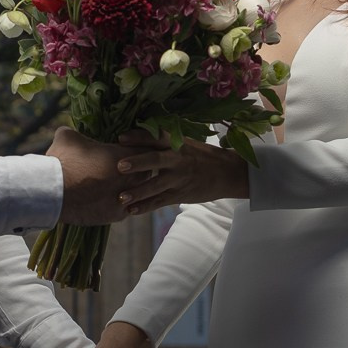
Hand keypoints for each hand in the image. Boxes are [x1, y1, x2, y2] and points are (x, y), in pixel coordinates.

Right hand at [50, 128, 156, 225]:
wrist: (53, 192)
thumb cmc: (63, 161)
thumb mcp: (68, 137)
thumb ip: (77, 132)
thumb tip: (71, 131)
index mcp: (126, 156)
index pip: (146, 149)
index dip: (136, 147)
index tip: (125, 148)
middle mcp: (132, 178)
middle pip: (146, 172)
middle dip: (137, 169)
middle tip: (122, 167)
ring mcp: (126, 198)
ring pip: (138, 192)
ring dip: (130, 188)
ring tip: (115, 185)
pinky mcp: (116, 215)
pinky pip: (126, 208)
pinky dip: (119, 203)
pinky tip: (107, 199)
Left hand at [116, 139, 249, 213]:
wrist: (227, 172)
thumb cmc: (200, 155)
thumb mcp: (185, 143)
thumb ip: (162, 142)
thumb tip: (133, 137)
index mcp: (176, 143)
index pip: (156, 137)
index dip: (139, 137)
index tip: (121, 138)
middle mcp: (177, 159)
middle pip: (156, 160)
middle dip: (138, 163)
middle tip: (119, 166)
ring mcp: (179, 178)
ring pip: (157, 185)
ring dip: (139, 192)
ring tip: (121, 197)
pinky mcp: (180, 195)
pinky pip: (161, 201)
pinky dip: (146, 207)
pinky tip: (131, 210)